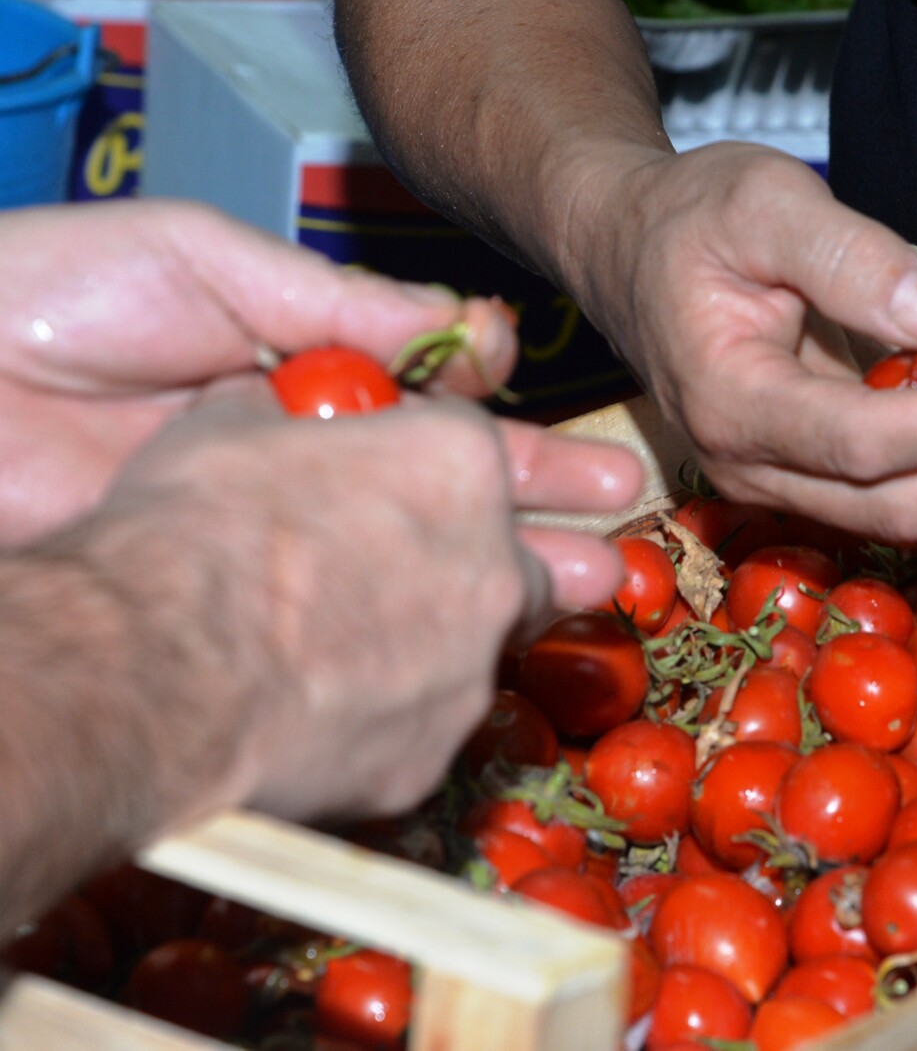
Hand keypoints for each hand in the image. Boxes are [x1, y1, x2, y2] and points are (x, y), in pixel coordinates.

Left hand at [0, 198, 639, 604]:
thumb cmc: (58, 298)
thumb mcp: (213, 265)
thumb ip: (342, 305)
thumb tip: (471, 333)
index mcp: (303, 379)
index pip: (442, 419)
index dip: (520, 444)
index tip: (596, 467)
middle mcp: (298, 464)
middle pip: (438, 501)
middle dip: (534, 518)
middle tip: (619, 537)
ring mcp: (260, 535)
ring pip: (395, 566)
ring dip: (491, 582)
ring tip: (585, 592)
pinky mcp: (212, 595)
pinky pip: (317, 617)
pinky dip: (391, 631)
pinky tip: (461, 644)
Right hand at [84, 377, 635, 820]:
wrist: (158, 675)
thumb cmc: (191, 535)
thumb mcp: (224, 428)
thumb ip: (279, 418)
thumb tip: (268, 402)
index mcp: (457, 465)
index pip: (476, 445)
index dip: (427, 457)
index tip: (396, 471)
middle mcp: (494, 567)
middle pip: (519, 558)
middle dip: (483, 562)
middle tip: (418, 570)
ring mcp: (472, 669)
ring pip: (479, 652)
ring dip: (437, 646)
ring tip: (358, 652)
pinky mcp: (433, 755)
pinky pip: (421, 729)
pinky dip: (386, 720)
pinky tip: (325, 716)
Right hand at [558, 142, 916, 549]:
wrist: (633, 253)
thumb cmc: (692, 218)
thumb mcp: (763, 201)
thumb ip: (850, 256)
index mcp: (731, 402)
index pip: (862, 443)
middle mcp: (751, 468)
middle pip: (894, 509)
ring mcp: (779, 487)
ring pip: (906, 528)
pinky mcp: (809, 485)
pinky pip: (902, 512)